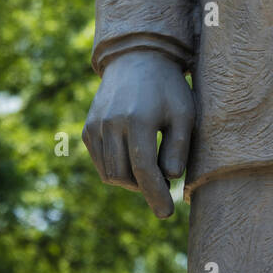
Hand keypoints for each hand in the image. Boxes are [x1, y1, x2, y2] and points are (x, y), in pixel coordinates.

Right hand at [82, 49, 194, 217]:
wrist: (137, 59)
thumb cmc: (167, 88)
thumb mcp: (184, 113)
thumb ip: (178, 147)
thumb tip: (170, 178)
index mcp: (138, 120)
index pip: (144, 171)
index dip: (156, 195)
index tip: (167, 213)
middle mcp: (111, 124)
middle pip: (124, 177)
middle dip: (144, 188)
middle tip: (163, 182)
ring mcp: (95, 126)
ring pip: (109, 173)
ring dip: (130, 180)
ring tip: (151, 168)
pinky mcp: (88, 128)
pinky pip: (100, 162)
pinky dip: (116, 168)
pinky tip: (134, 157)